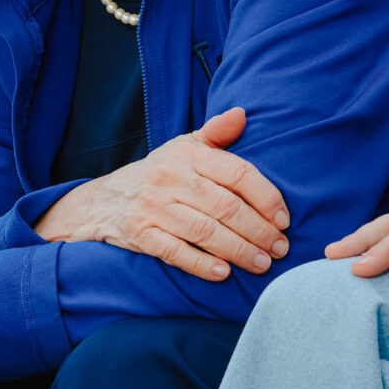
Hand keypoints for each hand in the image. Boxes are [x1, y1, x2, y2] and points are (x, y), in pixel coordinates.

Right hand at [32, 106, 288, 280]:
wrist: (104, 199)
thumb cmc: (159, 173)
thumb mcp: (184, 147)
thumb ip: (216, 133)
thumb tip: (242, 114)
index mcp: (188, 154)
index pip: (237, 173)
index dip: (266, 197)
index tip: (284, 219)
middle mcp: (170, 178)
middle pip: (226, 207)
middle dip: (259, 231)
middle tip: (280, 248)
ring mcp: (153, 207)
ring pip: (205, 231)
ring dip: (239, 250)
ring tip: (262, 264)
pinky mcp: (140, 233)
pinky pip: (175, 252)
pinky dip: (201, 264)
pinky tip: (224, 273)